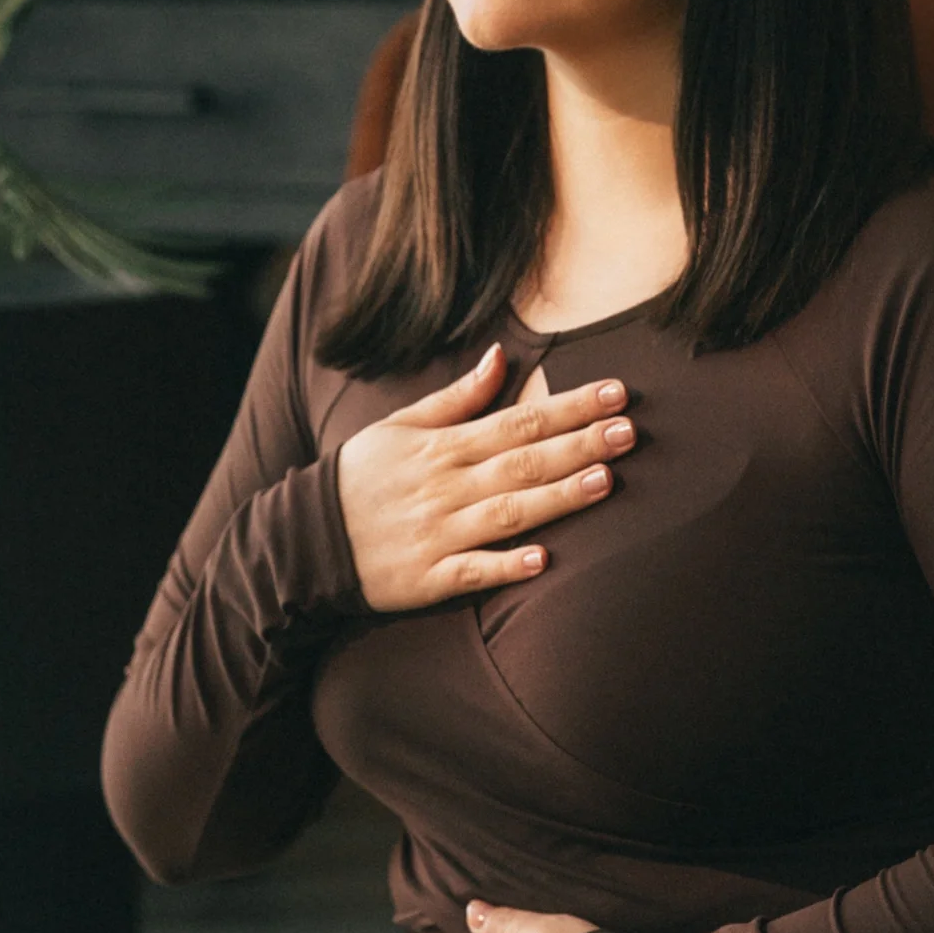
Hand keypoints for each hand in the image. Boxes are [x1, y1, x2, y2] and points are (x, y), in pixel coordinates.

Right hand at [335, 342, 633, 611]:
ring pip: (507, 513)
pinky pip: (472, 572)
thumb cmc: (361, 478)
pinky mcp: (429, 577)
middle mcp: (445, 487)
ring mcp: (438, 533)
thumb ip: (456, 397)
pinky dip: (505, 565)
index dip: (569, 407)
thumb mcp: (400, 425)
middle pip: (522, 462)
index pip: (517, 420)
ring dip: (557, 497)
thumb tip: (501, 355)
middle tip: (629, 432)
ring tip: (605, 481)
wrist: (304, 539)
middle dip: (578, 445)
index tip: (615, 393)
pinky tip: (542, 561)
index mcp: (442, 447)